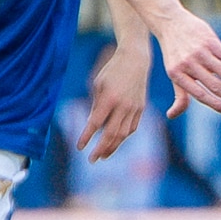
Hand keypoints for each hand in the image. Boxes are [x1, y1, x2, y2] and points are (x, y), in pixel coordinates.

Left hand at [77, 41, 149, 161]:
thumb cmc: (112, 71)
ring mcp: (134, 108)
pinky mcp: (141, 108)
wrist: (136, 60)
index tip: (79, 147)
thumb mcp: (98, 84)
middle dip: (100, 149)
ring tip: (103, 155)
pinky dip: (123, 137)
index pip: (95, 123)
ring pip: (123, 134)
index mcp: (109, 98)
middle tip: (91, 160)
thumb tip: (92, 124)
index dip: (87, 136)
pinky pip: (132, 128)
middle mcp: (123, 106)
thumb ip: (95, 105)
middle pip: (111, 134)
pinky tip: (115, 142)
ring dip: (112, 147)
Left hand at [154, 11, 220, 117]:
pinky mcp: (211, 41)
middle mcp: (189, 64)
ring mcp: (201, 52)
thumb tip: (171, 116)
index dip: (214, 103)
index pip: (199, 94)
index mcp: (178, 75)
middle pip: (216, 85)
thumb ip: (179, 95)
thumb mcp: (173, 74)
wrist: (171, 23)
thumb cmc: (175, 54)